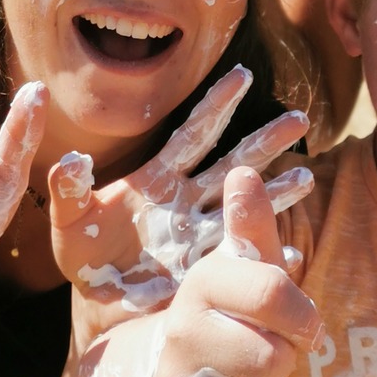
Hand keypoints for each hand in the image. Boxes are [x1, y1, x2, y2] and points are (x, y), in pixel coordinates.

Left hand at [50, 65, 311, 315]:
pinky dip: (265, 259)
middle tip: (299, 118)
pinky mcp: (206, 272)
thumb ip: (68, 189)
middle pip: (234, 164)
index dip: (216, 104)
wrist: (96, 301)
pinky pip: (241, 261)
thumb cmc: (84, 256)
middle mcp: (188, 202)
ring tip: (308, 178)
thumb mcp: (69, 223)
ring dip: (277, 193)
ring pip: (245, 208)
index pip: (193, 134)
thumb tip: (71, 158)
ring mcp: (201, 236)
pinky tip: (292, 258)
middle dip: (265, 141)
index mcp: (159, 180)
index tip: (241, 75)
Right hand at [149, 168, 324, 376]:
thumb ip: (252, 226)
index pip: (275, 292)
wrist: (166, 374)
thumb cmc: (226, 315)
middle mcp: (181, 330)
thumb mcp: (241, 270)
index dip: (305, 317)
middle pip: (273, 359)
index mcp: (205, 283)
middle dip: (282, 365)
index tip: (305, 325)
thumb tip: (246, 172)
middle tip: (266, 357)